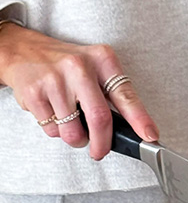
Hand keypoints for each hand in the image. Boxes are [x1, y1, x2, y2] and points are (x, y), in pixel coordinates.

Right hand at [0, 24, 158, 159]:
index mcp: (102, 59)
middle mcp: (80, 67)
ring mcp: (55, 80)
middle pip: (100, 119)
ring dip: (75, 139)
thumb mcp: (95, 67)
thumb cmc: (66, 64)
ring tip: (72, 125)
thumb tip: (131, 128)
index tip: (149, 135)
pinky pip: (51, 130)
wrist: (23, 51)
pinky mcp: (35, 93)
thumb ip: (111, 93)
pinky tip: (53, 113)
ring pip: (73, 132)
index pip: (126, 95)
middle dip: (102, 144)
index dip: (140, 119)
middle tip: (100, 151)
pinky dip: (55, 131)